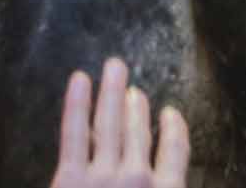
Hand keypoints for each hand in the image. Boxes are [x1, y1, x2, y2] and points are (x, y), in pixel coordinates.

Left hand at [52, 59, 188, 187]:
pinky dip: (76, 105)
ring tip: (114, 70)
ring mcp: (103, 176)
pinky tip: (80, 80)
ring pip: (109, 127)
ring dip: (112, 93)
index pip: (175, 152)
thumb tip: (166, 175)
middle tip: (133, 91)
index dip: (174, 131)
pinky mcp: (70, 179)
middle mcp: (138, 178)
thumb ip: (162, 185)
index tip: (171, 114)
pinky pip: (74, 135)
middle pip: (138, 134)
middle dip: (135, 108)